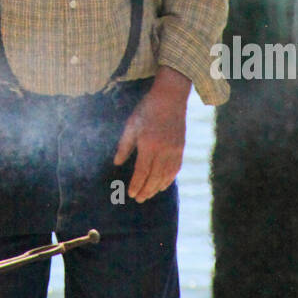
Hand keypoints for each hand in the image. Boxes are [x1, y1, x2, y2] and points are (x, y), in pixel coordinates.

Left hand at [113, 66, 189, 202]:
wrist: (170, 98)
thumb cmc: (147, 110)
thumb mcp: (131, 125)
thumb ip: (124, 146)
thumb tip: (117, 163)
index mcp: (148, 144)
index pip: (142, 172)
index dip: (136, 185)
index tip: (131, 194)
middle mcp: (163, 150)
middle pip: (154, 177)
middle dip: (146, 190)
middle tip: (139, 199)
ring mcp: (174, 150)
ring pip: (166, 175)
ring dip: (157, 187)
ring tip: (148, 194)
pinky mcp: (180, 148)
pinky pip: (175, 169)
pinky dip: (169, 179)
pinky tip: (162, 184)